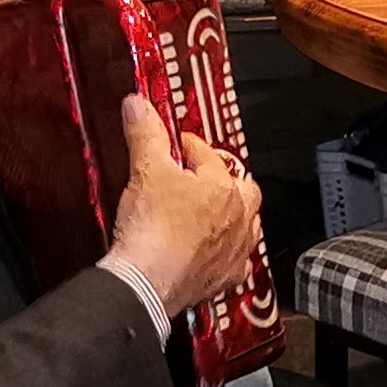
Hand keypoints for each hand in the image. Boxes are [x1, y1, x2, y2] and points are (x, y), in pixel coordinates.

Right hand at [107, 95, 263, 313]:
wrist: (147, 281)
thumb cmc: (153, 230)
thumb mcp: (145, 169)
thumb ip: (145, 134)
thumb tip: (139, 106)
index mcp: (223, 187)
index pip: (207, 155)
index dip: (188, 146)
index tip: (174, 145)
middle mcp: (238, 218)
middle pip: (242, 189)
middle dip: (224, 179)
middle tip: (199, 176)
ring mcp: (235, 249)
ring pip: (246, 224)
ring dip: (231, 216)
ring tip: (210, 211)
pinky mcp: (225, 277)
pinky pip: (236, 261)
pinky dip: (226, 253)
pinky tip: (212, 252)